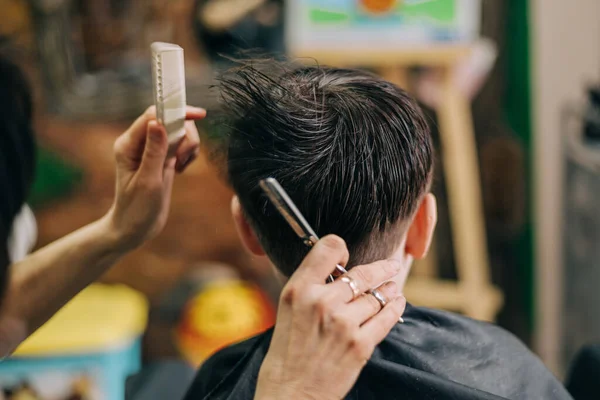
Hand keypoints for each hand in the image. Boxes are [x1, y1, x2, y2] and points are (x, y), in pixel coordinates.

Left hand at [104, 106, 205, 249]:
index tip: (199, 115)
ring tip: (180, 166)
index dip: (176, 111)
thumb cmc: (137, 209)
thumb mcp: (148, 181)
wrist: (135, 228)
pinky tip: (181, 169)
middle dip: (185, 135)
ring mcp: (152, 148)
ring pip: (179, 131)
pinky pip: (181, 143)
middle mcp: (139, 142)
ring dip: (188, 145)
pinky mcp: (162, 156)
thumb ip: (154, 151)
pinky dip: (188, 153)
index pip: (153, 115)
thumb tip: (158, 122)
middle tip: (181, 160)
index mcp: (128, 144)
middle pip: (170, 119)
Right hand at [256, 235, 405, 399]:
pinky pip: (386, 318)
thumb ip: (310, 287)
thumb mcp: (287, 309)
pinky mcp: (359, 344)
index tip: (346, 258)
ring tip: (393, 287)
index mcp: (298, 289)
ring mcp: (343, 323)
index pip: (328, 248)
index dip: (341, 249)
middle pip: (361, 273)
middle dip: (381, 268)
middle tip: (390, 266)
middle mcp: (321, 301)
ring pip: (375, 296)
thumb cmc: (287, 353)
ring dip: (388, 290)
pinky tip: (398, 302)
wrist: (290, 394)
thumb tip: (338, 271)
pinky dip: (395, 308)